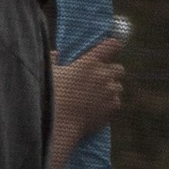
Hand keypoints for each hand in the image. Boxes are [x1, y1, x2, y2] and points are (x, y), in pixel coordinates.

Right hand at [47, 33, 125, 168]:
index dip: (114, 46)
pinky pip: (116, 103)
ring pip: (118, 87)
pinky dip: (109, 106)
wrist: (61, 122)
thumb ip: (53, 61)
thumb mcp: (49, 74)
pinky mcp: (113, 106)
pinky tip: (97, 109)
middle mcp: (103, 74)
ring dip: (111, 90)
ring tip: (97, 98)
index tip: (115, 46)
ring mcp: (110, 90)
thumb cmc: (52, 96)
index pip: (111, 46)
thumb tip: (55, 54)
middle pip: (119, 69)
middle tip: (102, 80)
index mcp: (89, 61)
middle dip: (112, 73)